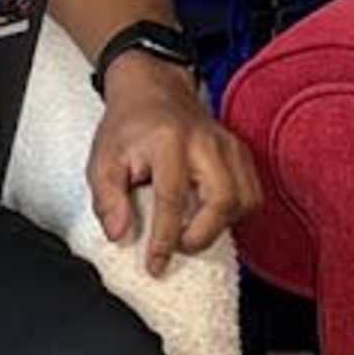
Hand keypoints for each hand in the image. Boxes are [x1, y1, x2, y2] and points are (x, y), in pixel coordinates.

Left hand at [87, 62, 259, 278]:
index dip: (165, 238)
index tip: (155, 265)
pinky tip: (210, 215)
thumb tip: (120, 235)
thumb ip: (107, 199)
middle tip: (177, 247)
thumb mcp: (102, 160)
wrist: (154, 89)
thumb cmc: (128, 127)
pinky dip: (235, 213)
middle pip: (223, 199)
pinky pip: (252, 192)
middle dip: (202, 235)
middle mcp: (206, 141)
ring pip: (244, 199)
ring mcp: (229, 145)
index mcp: (168, 141)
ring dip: (221, 226)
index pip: (172, 198)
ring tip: (193, 231)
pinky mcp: (241, 151)